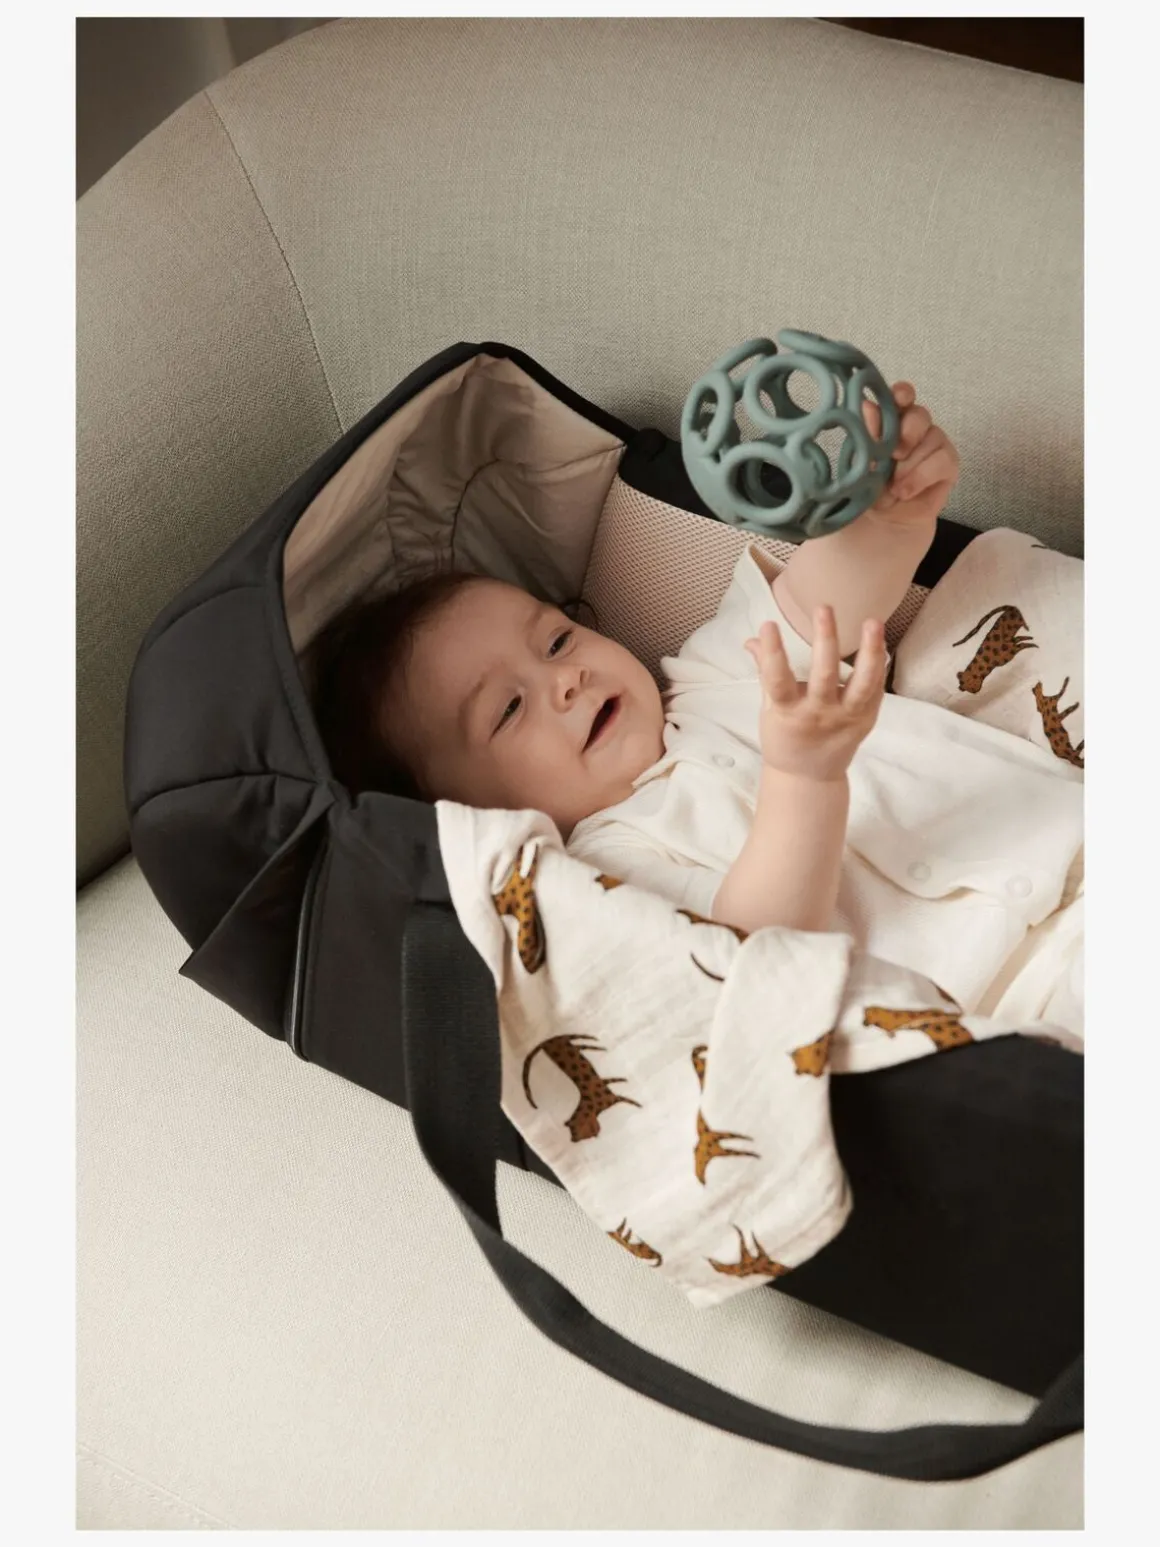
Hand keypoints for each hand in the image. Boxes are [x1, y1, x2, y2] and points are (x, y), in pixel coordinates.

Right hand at [744, 606, 886, 781]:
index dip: (771, 653)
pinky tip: (881, 641)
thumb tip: (751, 640)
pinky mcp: (865, 720)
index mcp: (787, 712)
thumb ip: (765, 672)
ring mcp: (845, 719)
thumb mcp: (769, 708)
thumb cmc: (785, 737)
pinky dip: (879, 665)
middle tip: (823, 608)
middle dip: (825, 640)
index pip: (776, 680)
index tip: (767, 626)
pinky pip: (875, 690)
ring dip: (868, 651)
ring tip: (872, 621)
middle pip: (824, 676)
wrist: (809, 777)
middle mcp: (818, 715)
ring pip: (861, 684)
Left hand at [863, 382, 960, 525]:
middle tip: (895, 454)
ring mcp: (931, 450)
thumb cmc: (861, 501)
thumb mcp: (855, 470)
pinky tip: (905, 492)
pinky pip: (944, 460)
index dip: (902, 394)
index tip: (899, 398)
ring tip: (893, 488)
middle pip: (920, 414)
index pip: (900, 398)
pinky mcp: (946, 469)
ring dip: (911, 463)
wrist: (875, 536)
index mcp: (885, 427)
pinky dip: (922, 475)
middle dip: (909, 430)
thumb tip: (867, 404)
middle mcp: (911, 434)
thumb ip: (864, 439)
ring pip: (934, 437)